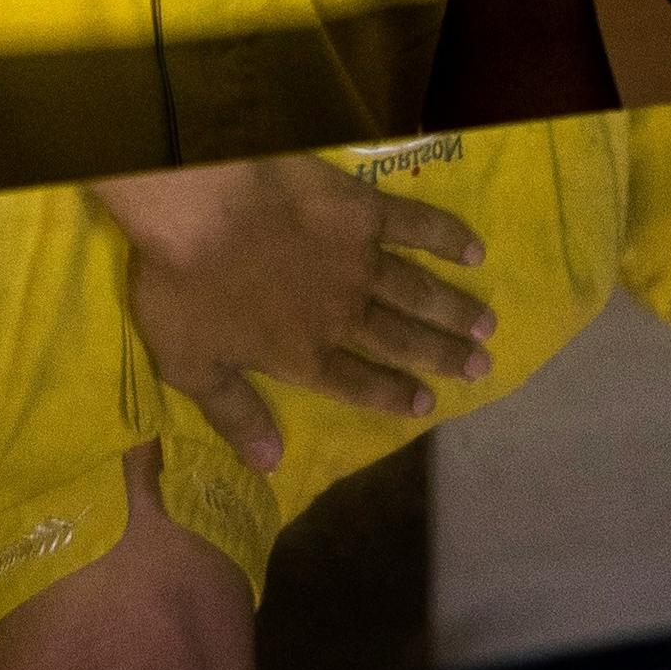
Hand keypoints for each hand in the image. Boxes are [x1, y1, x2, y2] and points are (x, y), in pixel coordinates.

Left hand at [95, 154, 495, 473]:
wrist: (198, 204)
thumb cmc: (184, 284)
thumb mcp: (191, 365)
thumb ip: (234, 414)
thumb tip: (268, 465)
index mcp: (304, 354)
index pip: (359, 383)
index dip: (394, 395)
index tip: (428, 402)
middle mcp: (343, 314)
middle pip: (402, 339)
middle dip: (443, 355)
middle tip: (482, 366)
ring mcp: (357, 261)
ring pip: (417, 291)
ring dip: (453, 308)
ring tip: (487, 323)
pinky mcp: (360, 208)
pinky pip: (414, 225)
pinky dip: (446, 238)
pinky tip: (474, 249)